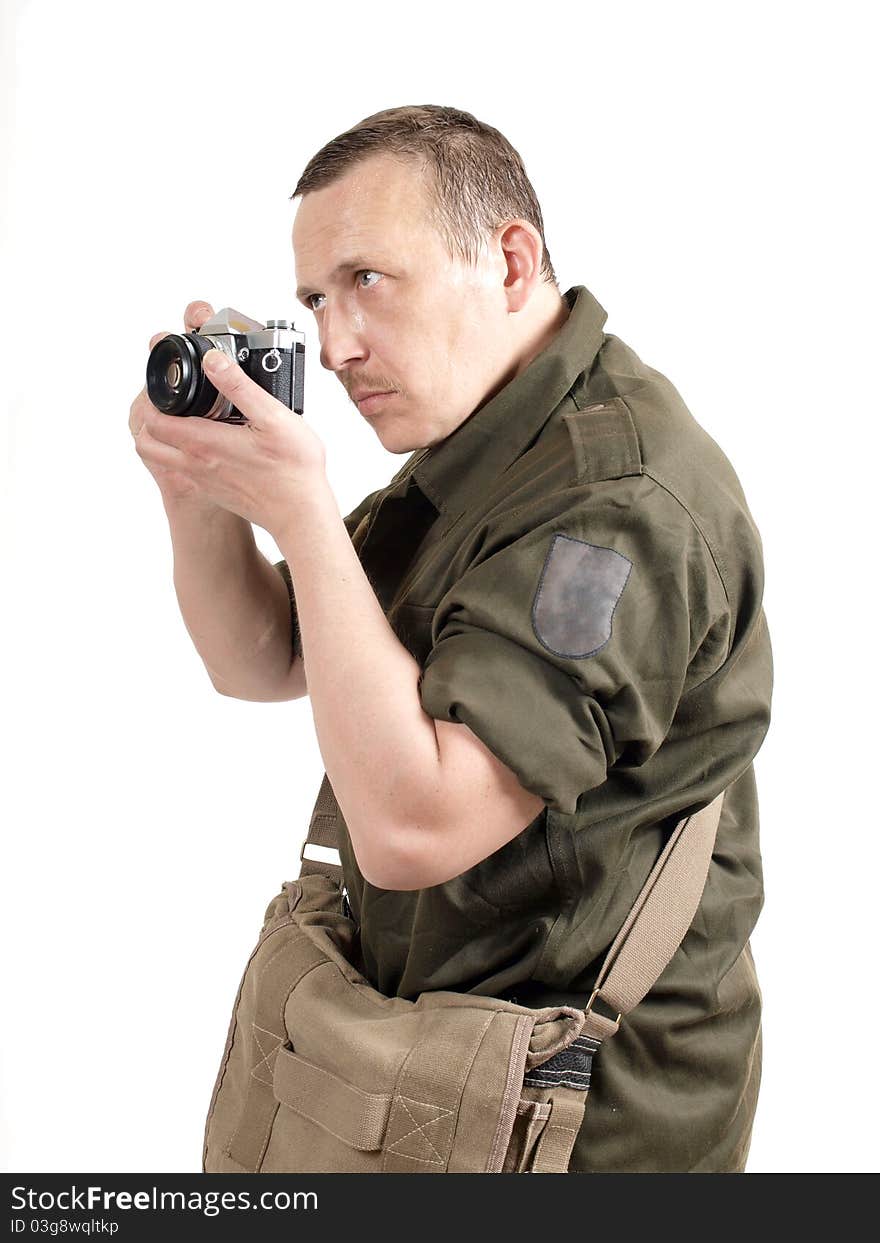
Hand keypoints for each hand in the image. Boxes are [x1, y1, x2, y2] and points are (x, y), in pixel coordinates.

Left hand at [137, 322, 327, 537]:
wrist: (300, 513)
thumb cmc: (293, 469)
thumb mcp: (273, 417)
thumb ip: (239, 386)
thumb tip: (212, 360)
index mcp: (203, 443)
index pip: (152, 420)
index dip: (151, 399)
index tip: (166, 385)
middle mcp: (195, 465)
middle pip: (146, 442)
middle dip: (149, 418)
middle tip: (168, 400)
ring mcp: (201, 481)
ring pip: (160, 459)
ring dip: (161, 438)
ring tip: (183, 418)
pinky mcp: (212, 491)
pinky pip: (180, 471)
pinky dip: (179, 454)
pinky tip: (207, 441)